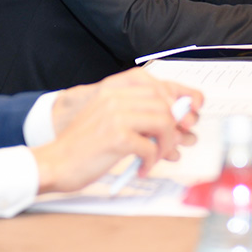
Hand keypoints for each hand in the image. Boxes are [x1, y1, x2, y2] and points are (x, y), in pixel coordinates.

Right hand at [34, 70, 202, 193]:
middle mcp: (115, 97)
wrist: (56, 162)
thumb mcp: (110, 120)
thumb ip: (139, 115)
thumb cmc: (84, 146)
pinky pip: (151, 146)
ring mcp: (115, 115)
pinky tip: (142, 167)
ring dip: (166, 144)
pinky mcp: (116, 137)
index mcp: (113, 89)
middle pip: (164, 103)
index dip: (181, 94)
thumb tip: (179, 122)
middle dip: (176, 126)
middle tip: (175, 144)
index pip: (157, 83)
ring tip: (156, 157)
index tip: (195, 106)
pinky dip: (152, 160)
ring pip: (163, 122)